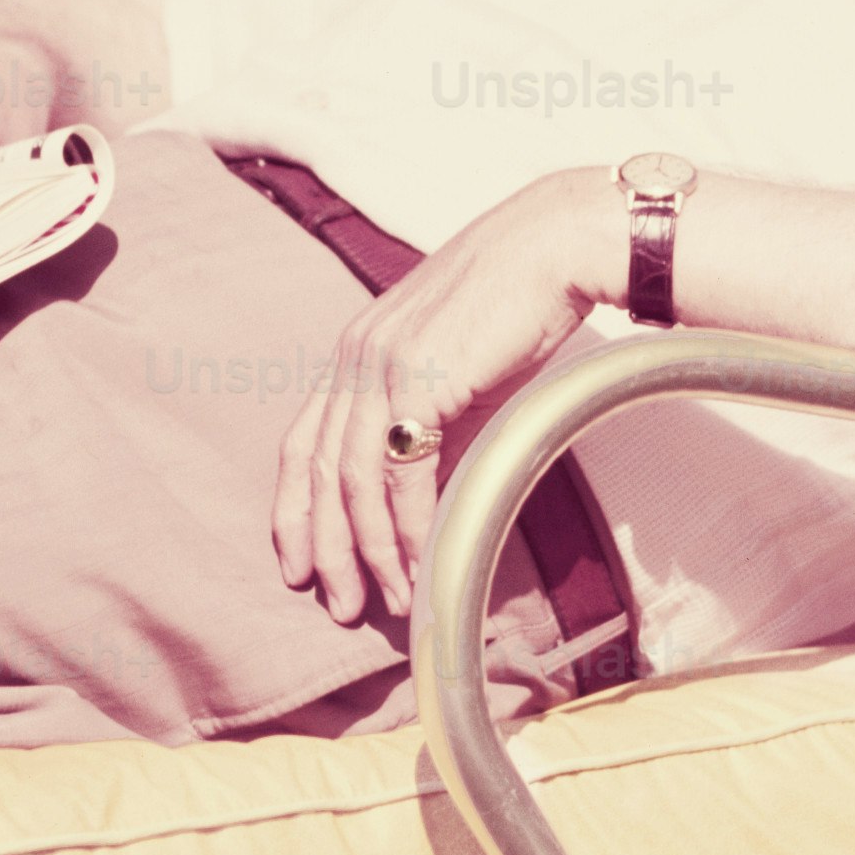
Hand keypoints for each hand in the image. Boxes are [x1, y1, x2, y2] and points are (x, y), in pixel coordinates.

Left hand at [269, 173, 623, 627]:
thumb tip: (426, 500)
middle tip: (341, 607)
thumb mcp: (461, 377)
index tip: (299, 564)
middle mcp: (356, 357)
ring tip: (390, 599)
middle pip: (318, 470)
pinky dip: (409, 526)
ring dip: (369, 549)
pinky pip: (403, 472)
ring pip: (353, 479)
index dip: (295, 509)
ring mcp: (381, 364)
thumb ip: (435, 433)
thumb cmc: (520, 307)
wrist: (559, 247)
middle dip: (325, 547)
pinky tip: (423, 563)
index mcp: (357, 353)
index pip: (304, 442)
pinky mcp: (420, 377)